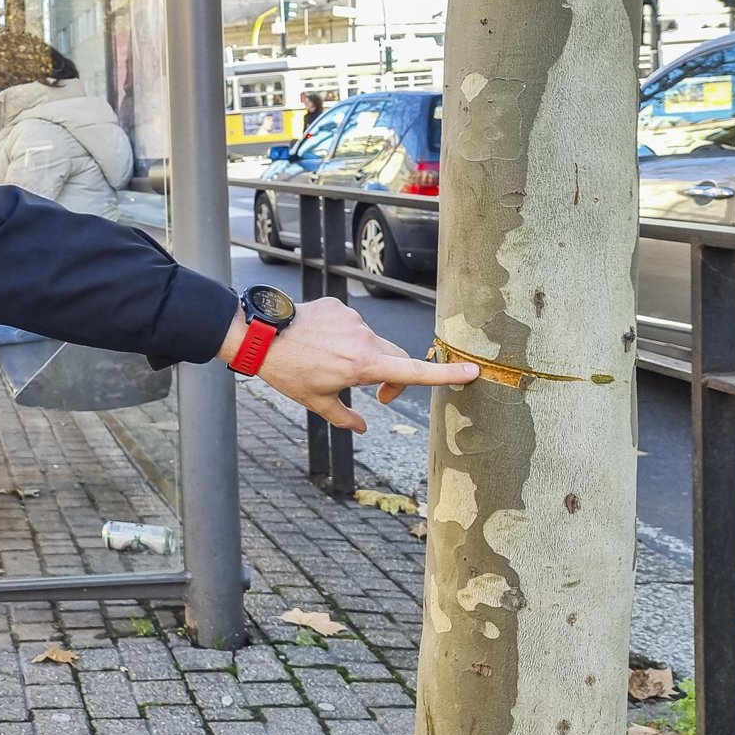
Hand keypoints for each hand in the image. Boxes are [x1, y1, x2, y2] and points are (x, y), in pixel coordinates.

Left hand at [216, 297, 477, 432]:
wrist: (262, 335)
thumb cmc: (288, 372)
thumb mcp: (316, 402)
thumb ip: (345, 416)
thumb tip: (362, 428)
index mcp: (364, 365)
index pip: (413, 371)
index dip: (445, 374)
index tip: (473, 371)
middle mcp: (364, 339)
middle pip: (396, 358)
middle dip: (394, 377)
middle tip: (378, 396)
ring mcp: (353, 319)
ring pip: (371, 341)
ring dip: (363, 356)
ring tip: (329, 363)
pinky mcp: (340, 306)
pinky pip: (352, 324)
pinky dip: (345, 336)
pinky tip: (321, 343)